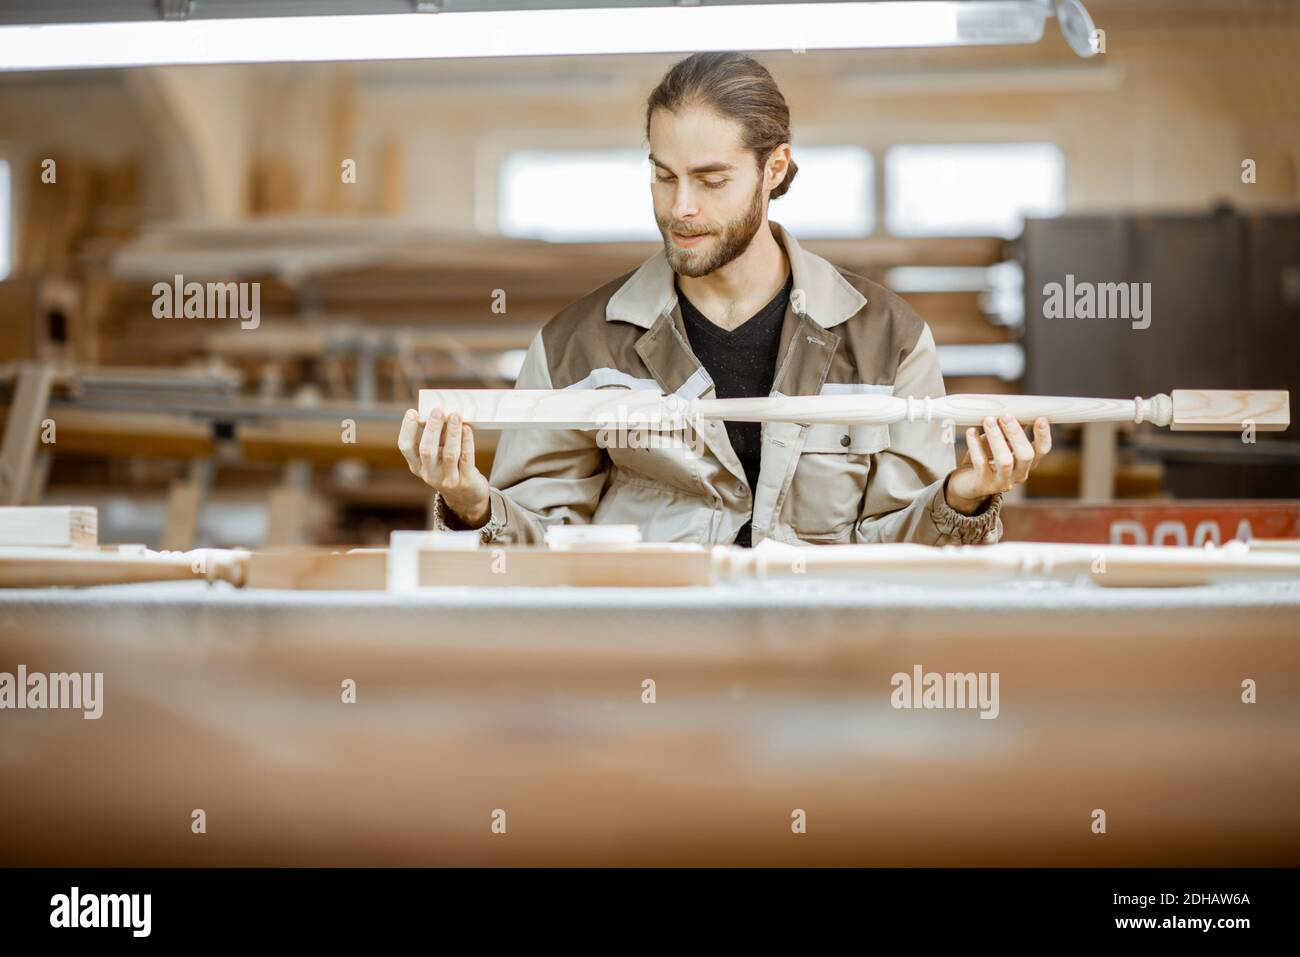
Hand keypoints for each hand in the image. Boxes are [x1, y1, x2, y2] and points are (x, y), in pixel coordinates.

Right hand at [398, 408, 491, 526]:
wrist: (466, 498)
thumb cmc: (449, 468)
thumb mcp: (437, 456)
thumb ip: (436, 437)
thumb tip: (439, 413)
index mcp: (417, 465)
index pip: (406, 447)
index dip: (407, 429)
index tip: (412, 412)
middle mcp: (429, 474)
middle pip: (426, 450)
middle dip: (432, 429)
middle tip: (438, 411)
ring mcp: (447, 480)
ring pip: (448, 454)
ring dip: (452, 433)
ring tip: (455, 416)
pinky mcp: (466, 481)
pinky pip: (466, 459)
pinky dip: (467, 442)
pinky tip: (467, 429)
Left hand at [946, 415, 1051, 513]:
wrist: (966, 485)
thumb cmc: (986, 459)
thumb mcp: (1001, 444)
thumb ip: (1010, 431)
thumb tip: (1018, 408)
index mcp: (1027, 463)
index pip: (1042, 451)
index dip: (1043, 435)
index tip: (1040, 418)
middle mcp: (1018, 474)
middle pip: (1026, 455)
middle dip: (1016, 433)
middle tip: (1005, 416)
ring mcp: (1001, 481)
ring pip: (1004, 461)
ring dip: (997, 438)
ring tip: (988, 420)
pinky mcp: (983, 483)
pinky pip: (980, 463)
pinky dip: (975, 445)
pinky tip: (971, 431)